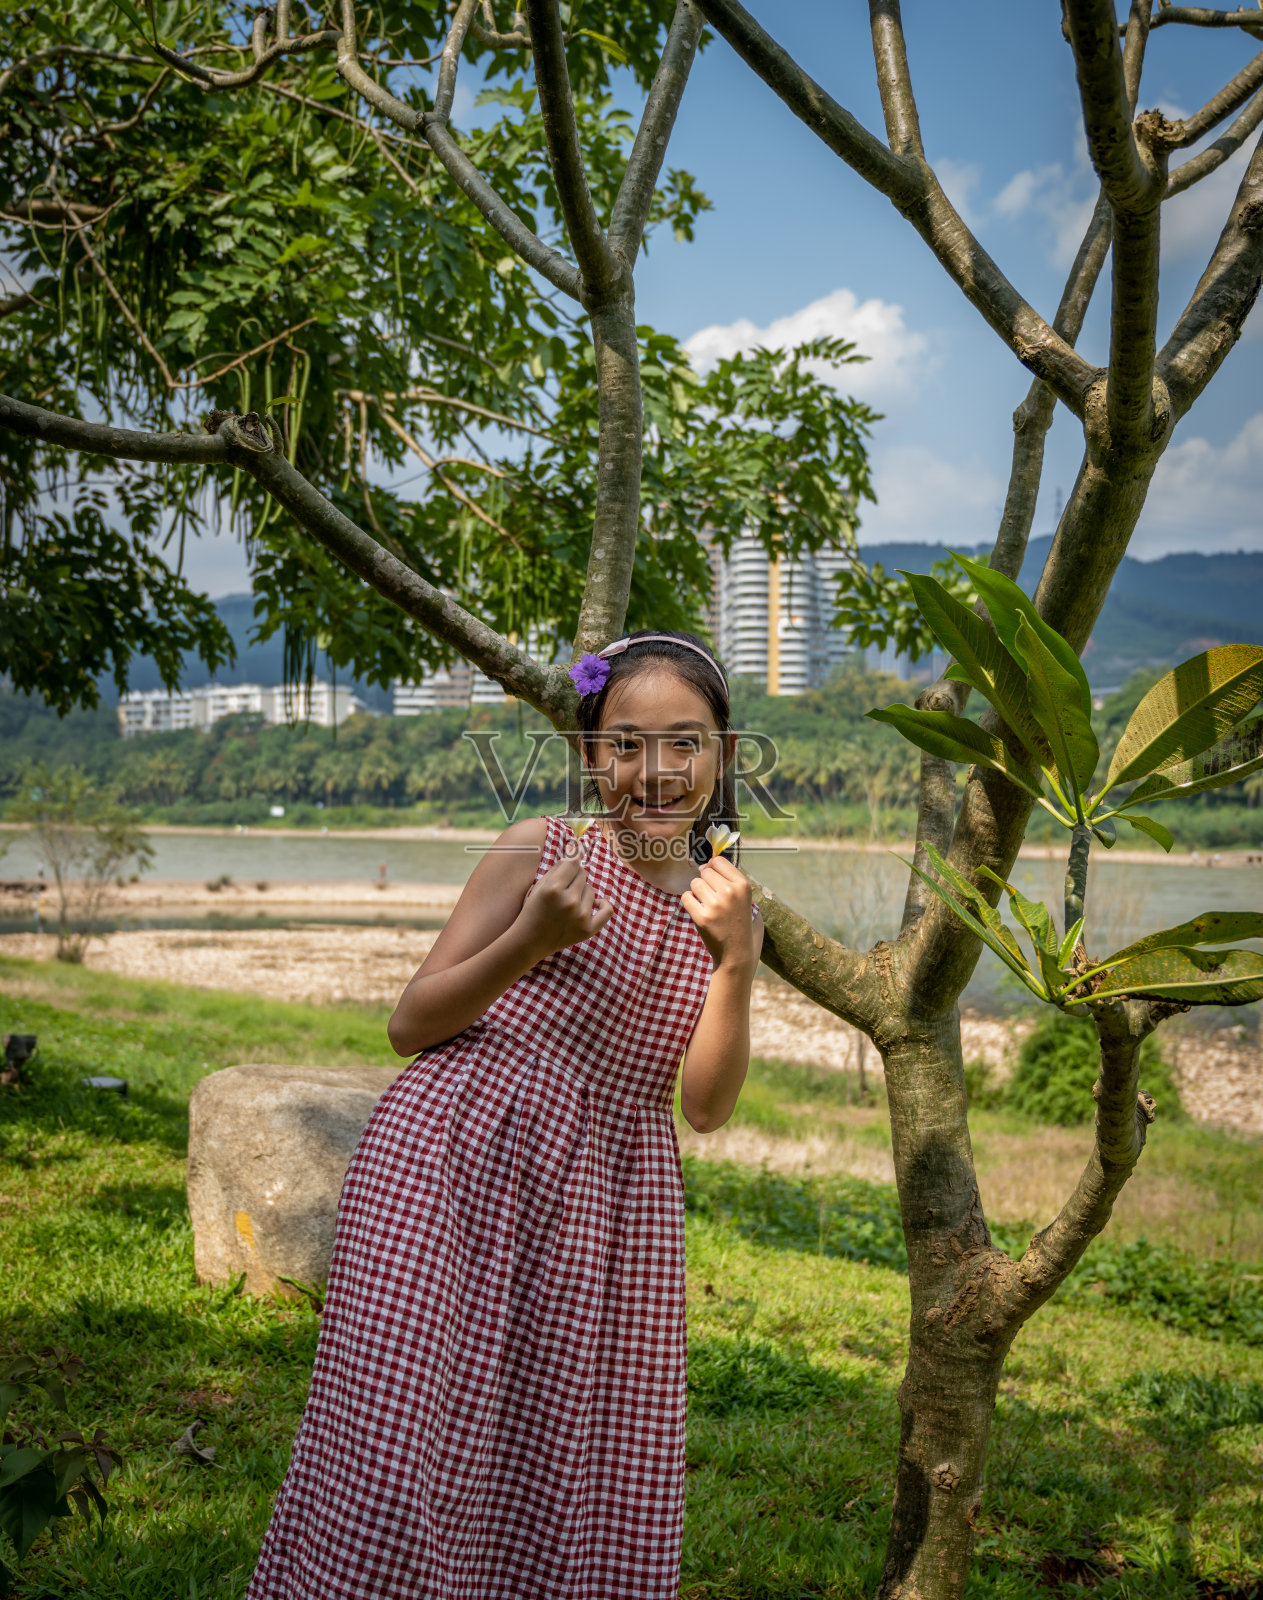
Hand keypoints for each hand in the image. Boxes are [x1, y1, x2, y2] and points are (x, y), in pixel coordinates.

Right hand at [515, 842, 613, 957]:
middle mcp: (568, 901)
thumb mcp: (539, 885)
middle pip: (583, 874)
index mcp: (553, 888)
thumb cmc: (533, 909)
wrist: (529, 941)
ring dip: (582, 893)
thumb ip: (558, 867)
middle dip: (574, 879)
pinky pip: (607, 910)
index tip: (573, 857)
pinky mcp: (588, 929)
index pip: (573, 862)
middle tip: (563, 890)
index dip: (572, 860)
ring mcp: (580, 917)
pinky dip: (603, 905)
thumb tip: (575, 848)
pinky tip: (595, 904)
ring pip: (591, 890)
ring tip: (568, 904)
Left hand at [681, 854, 763, 971]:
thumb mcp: (744, 898)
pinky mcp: (702, 917)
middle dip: (705, 882)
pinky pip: (686, 897)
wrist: (736, 953)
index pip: (719, 861)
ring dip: (697, 893)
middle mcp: (730, 892)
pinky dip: (689, 903)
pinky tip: (699, 912)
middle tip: (712, 898)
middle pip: (705, 872)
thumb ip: (729, 879)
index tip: (714, 880)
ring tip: (707, 906)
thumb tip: (704, 864)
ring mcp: (716, 905)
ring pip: (695, 883)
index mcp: (743, 886)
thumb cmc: (738, 923)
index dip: (713, 868)